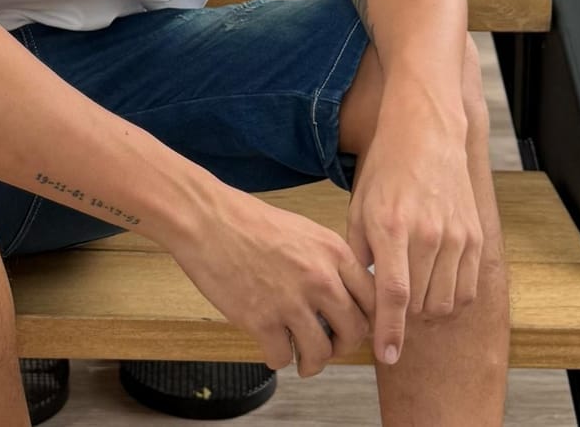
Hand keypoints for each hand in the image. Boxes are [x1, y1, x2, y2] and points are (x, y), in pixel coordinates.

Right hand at [167, 184, 374, 377]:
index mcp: (333, 252)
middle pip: (354, 332)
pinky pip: (282, 357)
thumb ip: (328, 261)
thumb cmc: (247, 221)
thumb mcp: (303, 230)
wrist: (205, 218)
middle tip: (329, 347)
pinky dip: (278, 359)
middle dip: (342, 346)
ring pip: (321, 353)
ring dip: (313, 362)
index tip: (357, 330)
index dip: (369, 322)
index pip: (373, 300)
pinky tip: (271, 348)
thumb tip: (343, 295)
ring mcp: (291, 301)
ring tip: (302, 360)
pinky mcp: (261, 320)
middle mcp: (320, 278)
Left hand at [346, 94, 482, 364]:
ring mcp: (456, 236)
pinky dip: (450, 299)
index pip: (394, 295)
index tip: (386, 355)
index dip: (390, 331)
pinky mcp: (475, 236)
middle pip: (421, 305)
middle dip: (404, 318)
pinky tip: (434, 285)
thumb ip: (358, 251)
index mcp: (391, 227)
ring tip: (411, 296)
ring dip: (426, 311)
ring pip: (445, 302)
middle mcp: (427, 234)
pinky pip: (467, 289)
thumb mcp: (359, 205)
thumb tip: (355, 293)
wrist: (427, 133)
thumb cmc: (386, 169)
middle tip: (391, 311)